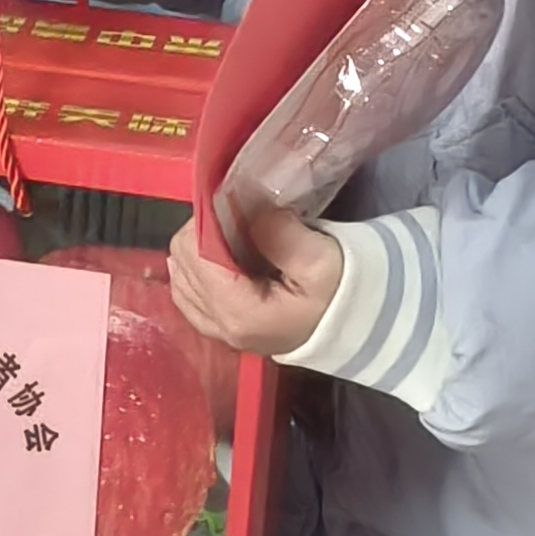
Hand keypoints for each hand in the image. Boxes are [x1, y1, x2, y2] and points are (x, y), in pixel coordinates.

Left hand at [166, 210, 341, 359]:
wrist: (354, 326)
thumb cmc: (338, 293)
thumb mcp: (320, 259)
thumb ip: (281, 234)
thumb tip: (249, 212)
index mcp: (239, 313)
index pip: (195, 256)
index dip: (205, 223)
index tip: (230, 204)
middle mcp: (220, 326)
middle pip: (182, 265)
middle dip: (200, 234)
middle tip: (233, 218)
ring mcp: (217, 331)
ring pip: (180, 279)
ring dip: (196, 251)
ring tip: (229, 237)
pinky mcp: (220, 329)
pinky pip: (188, 294)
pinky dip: (196, 270)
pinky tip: (220, 257)